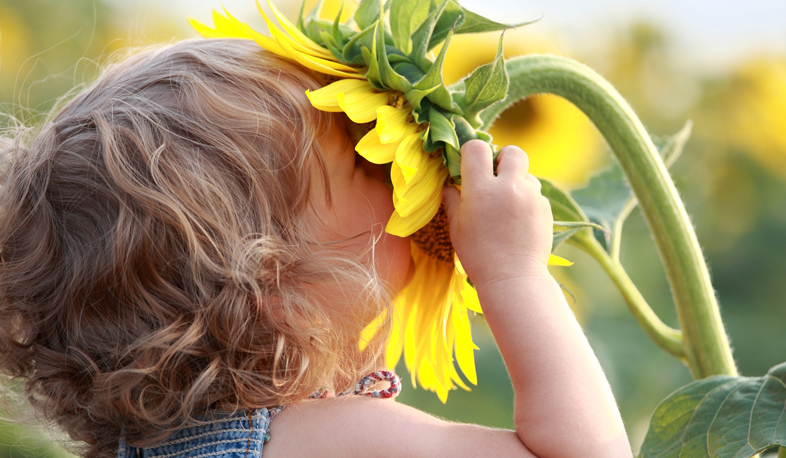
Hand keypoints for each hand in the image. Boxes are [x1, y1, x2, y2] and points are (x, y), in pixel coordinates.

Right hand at [442, 140, 553, 287]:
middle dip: (503, 159)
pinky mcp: (545, 208)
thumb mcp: (457, 228)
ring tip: (507, 206)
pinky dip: (527, 200)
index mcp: (481, 190)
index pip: (477, 149)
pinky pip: (535, 194)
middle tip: (495, 177)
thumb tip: (448, 186)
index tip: (470, 165)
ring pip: (526, 174)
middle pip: (512, 152)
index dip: (472, 153)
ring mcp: (531, 197)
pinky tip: (518, 221)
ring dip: (517, 182)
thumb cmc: (478, 255)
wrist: (513, 279)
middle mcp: (509, 187)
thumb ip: (452, 201)